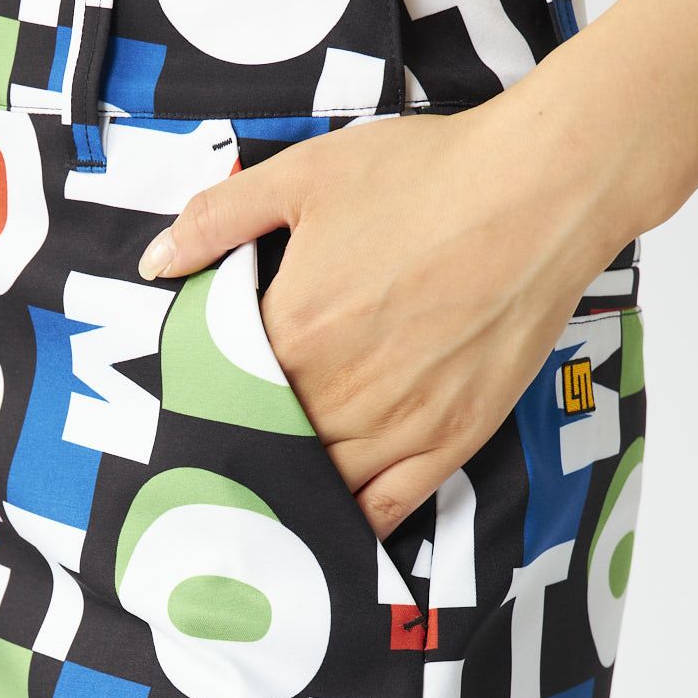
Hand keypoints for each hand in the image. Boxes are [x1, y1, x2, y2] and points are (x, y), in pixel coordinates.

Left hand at [137, 87, 636, 541]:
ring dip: (289, 489)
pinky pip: (389, 507)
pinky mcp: (453, 439)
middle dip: (245, 446)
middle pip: (269, 444)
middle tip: (225, 452)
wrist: (540, 192)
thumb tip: (157, 261)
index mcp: (294, 332)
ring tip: (266, 493)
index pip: (226, 389)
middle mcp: (341, 394)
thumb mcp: (306, 174)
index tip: (198, 401)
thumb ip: (219, 218)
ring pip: (322, 484)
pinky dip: (352, 521)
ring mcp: (400, 425)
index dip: (209, 397)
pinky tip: (330, 523)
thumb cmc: (428, 177)